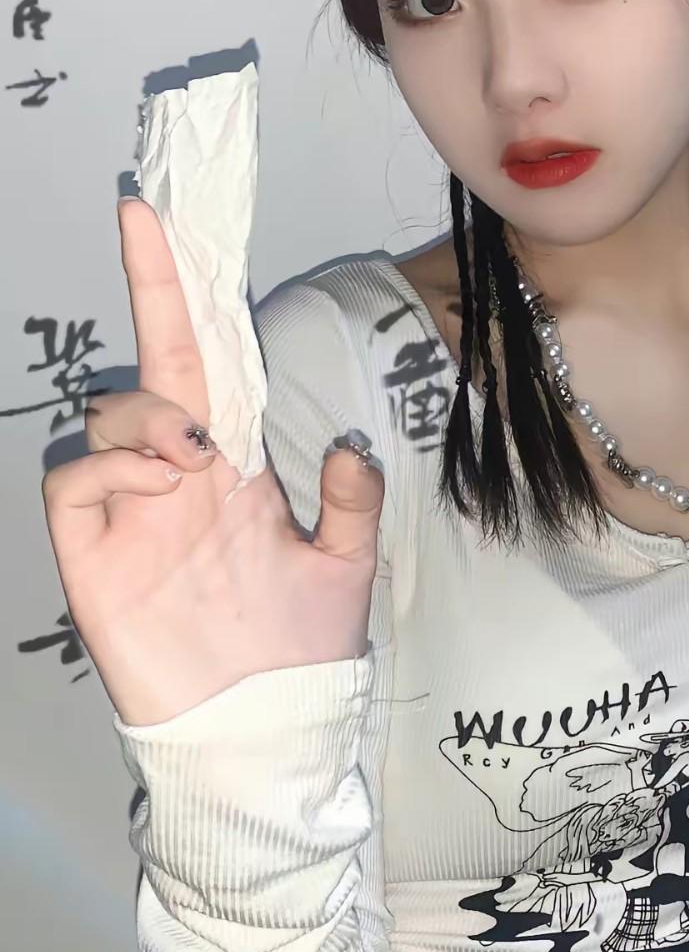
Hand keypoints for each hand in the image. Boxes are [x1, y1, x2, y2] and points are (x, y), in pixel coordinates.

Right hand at [40, 196, 384, 725]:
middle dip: (152, 286)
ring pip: (110, 409)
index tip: (173, 220)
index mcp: (237, 463)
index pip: (213, 362)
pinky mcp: (92, 554)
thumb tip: (346, 446)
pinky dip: (111, 466)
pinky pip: (73, 480)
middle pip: (157, 362)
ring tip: (194, 455)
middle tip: (148, 225)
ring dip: (151, 410)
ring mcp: (131, 509)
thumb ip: (351, 503)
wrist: (262, 732)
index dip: (193, 295)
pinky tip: (160, 484)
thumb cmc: (300, 651)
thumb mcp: (346, 568)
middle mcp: (178, 471)